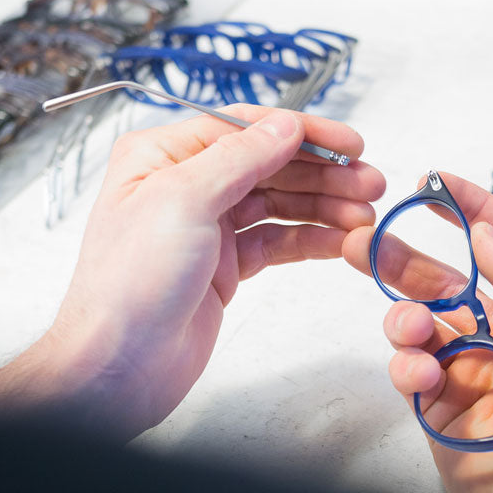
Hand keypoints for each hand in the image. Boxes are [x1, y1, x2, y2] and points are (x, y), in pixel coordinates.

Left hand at [0, 106, 383, 437]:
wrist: (122, 366)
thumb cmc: (129, 285)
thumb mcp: (183, 202)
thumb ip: (239, 159)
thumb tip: (285, 126)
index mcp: (163, 157)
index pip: (245, 128)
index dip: (303, 133)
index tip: (349, 144)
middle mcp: (187, 186)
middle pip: (270, 166)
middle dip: (323, 174)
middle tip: (370, 183)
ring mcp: (209, 228)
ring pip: (280, 204)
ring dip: (325, 207)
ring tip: (365, 216)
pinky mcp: (226, 266)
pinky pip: (279, 241)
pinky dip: (313, 239)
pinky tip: (343, 240)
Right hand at [343, 172, 492, 492]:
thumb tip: (482, 234)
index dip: (471, 210)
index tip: (434, 182)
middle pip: (441, 283)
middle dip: (401, 259)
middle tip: (360, 240)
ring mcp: (469, 372)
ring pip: (417, 326)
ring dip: (404, 317)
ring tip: (413, 327)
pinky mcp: (442, 409)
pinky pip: (410, 373)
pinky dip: (408, 366)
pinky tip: (423, 372)